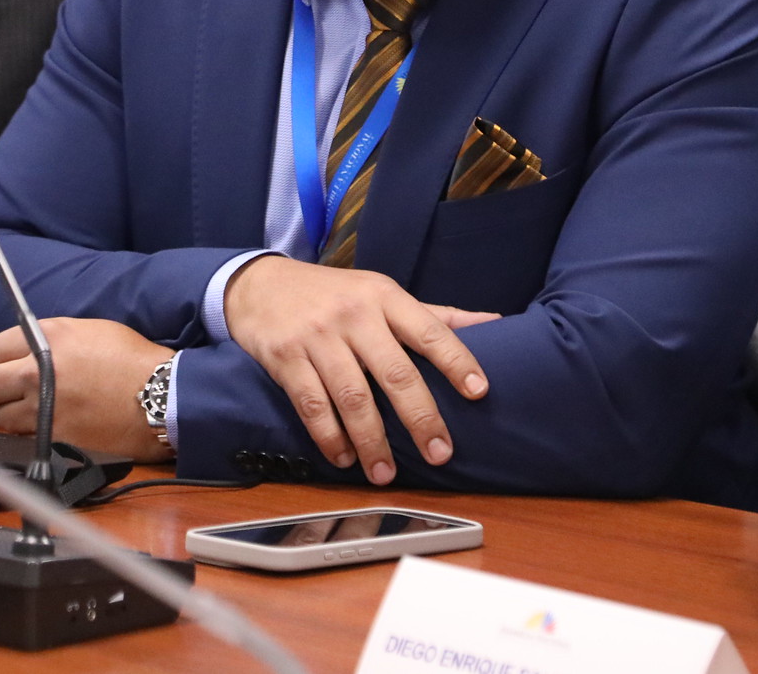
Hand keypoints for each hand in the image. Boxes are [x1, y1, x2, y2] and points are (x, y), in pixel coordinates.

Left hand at [0, 317, 173, 461]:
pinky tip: (55, 426)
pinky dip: (34, 434)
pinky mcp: (53, 438)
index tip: (12, 365)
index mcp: (46, 340)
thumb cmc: (134, 362)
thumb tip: (29, 347)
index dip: (4, 358)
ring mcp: (43, 408)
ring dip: (16, 414)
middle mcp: (37, 373)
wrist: (162, 399)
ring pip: (1, 416)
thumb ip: (53, 339)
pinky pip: (25, 438)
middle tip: (14, 392)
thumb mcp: (93, 331)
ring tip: (39, 411)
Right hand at [221, 256, 498, 484]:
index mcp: (385, 297)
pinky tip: (344, 457)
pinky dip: (330, 437)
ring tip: (386, 473)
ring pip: (353, 397)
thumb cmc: (335, 294)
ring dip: (372, 441)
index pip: (429, 330)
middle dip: (420, 418)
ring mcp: (318, 336)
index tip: (480, 392)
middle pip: (395, 372)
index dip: (457, 361)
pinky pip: (312, 405)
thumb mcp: (383, 293)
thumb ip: (436, 315)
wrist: (260, 284)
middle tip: (440, 454)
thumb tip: (496, 322)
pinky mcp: (285, 357)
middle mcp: (354, 314)